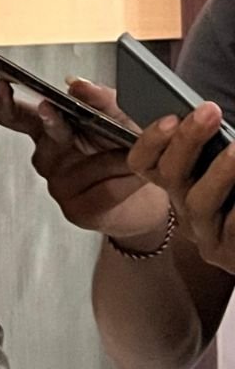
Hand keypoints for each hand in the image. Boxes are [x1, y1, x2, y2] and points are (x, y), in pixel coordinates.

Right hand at [0, 78, 169, 243]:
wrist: (148, 195)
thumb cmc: (125, 150)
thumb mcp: (119, 116)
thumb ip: (100, 98)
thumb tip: (77, 84)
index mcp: (47, 128)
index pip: (15, 114)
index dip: (3, 101)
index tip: (2, 85)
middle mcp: (47, 156)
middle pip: (43, 134)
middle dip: (49, 120)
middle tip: (50, 109)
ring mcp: (57, 185)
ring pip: (86, 163)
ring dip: (117, 157)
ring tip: (135, 154)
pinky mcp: (76, 210)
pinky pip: (104, 189)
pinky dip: (127, 180)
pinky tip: (134, 176)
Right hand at [130, 104, 234, 270]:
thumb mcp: (220, 164)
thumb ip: (211, 147)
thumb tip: (208, 117)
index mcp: (176, 183)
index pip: (142, 162)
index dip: (150, 140)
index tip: (170, 117)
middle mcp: (182, 208)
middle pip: (169, 174)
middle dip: (187, 140)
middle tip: (209, 112)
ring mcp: (204, 234)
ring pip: (197, 201)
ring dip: (218, 172)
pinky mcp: (227, 255)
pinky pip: (232, 229)